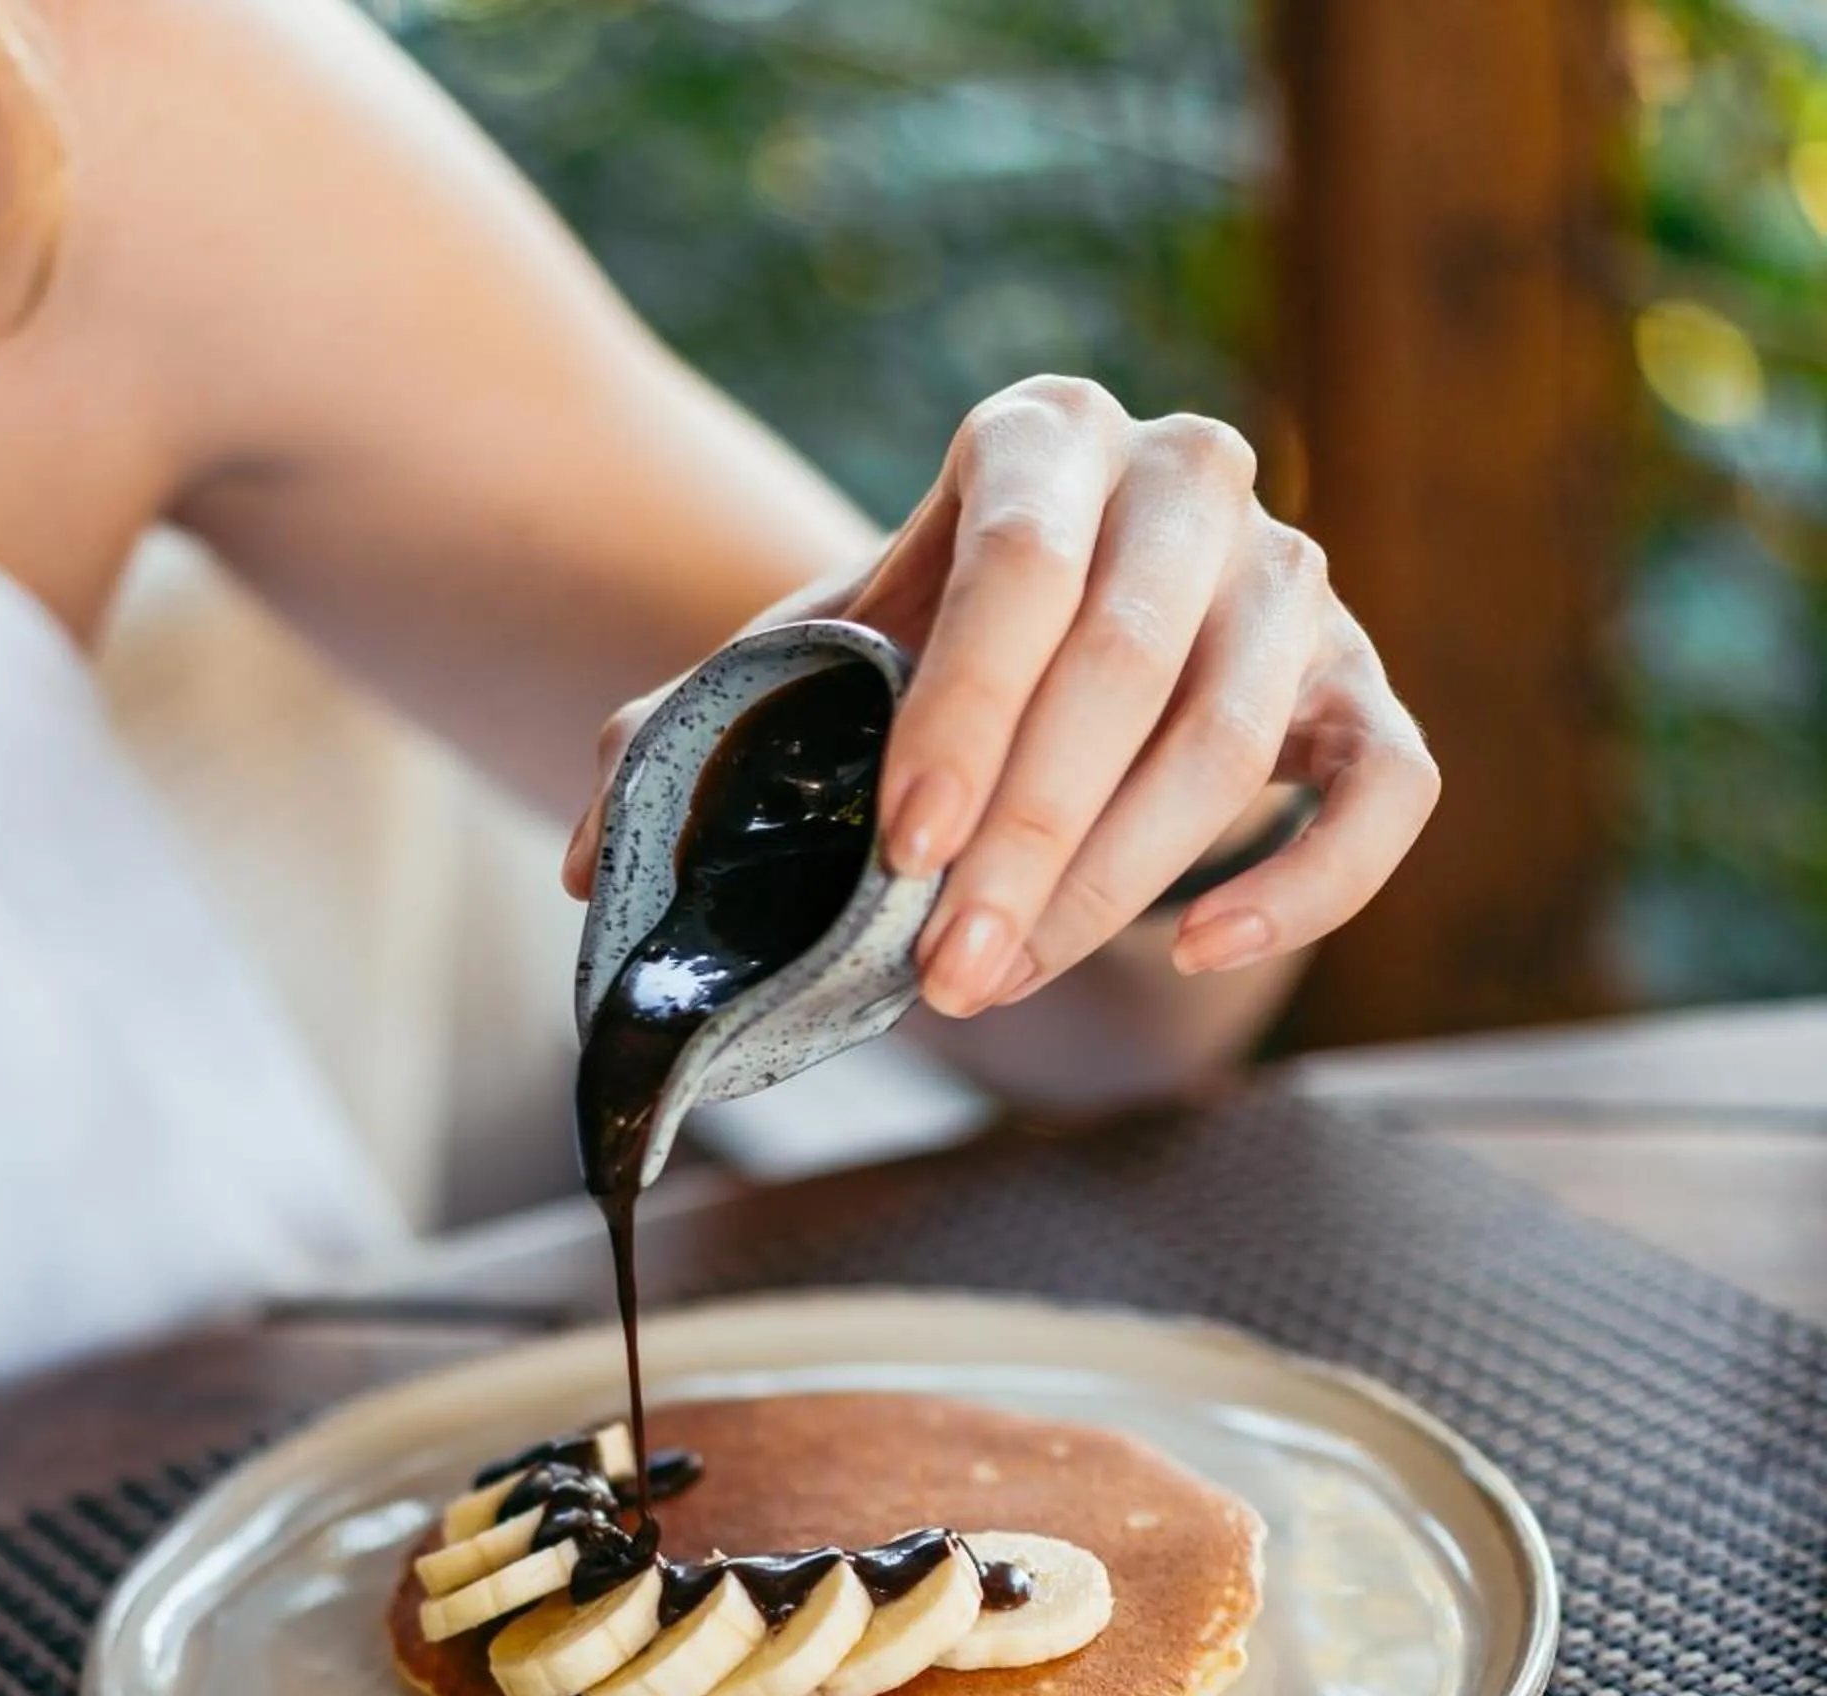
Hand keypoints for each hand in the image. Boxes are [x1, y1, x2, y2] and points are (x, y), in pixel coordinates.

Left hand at [565, 377, 1437, 1018]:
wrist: (1040, 674)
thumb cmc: (912, 668)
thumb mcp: (804, 675)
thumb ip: (700, 737)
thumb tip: (584, 864)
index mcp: (1040, 438)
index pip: (1022, 562)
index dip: (967, 714)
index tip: (903, 848)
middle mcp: (1187, 478)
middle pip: (1134, 659)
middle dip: (1033, 838)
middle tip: (945, 973)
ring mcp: (1295, 581)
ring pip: (1238, 740)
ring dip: (1120, 883)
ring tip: (1003, 981)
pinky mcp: (1362, 693)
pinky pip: (1385, 791)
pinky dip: (1308, 883)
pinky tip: (1196, 949)